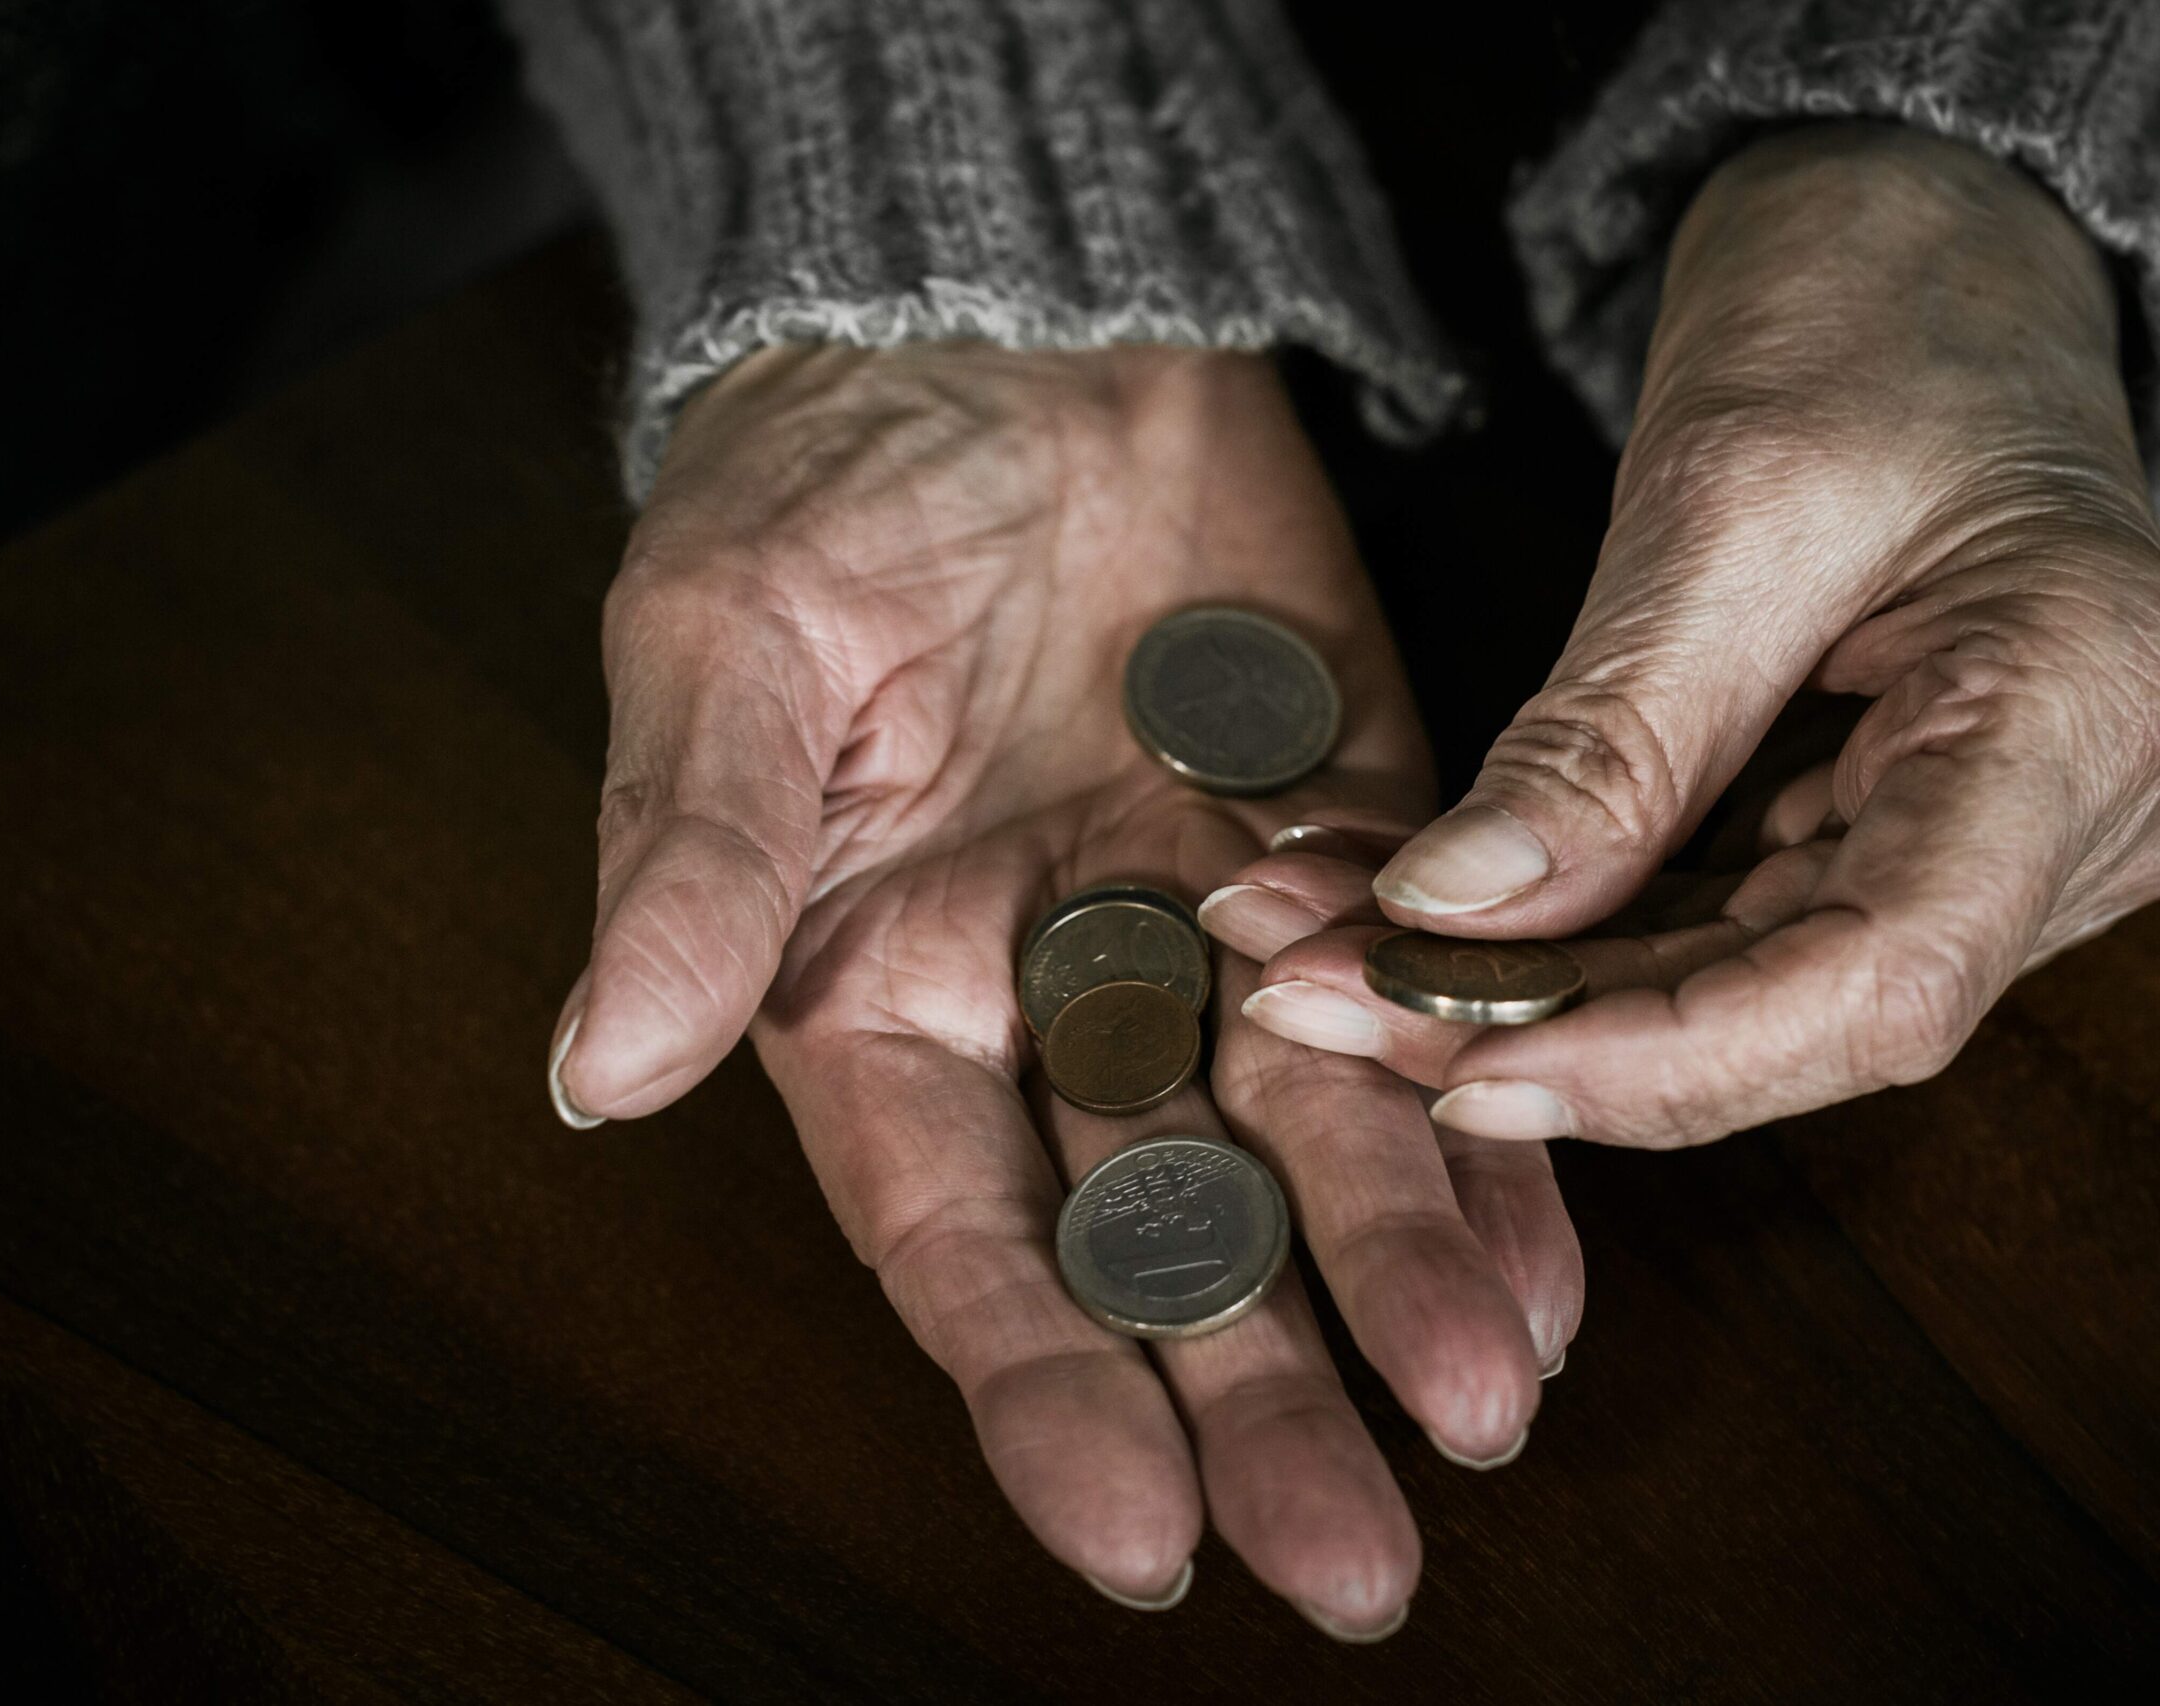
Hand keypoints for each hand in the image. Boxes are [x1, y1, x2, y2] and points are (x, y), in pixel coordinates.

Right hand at [545, 345, 1580, 1632]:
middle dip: (1254, 1395)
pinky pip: (1429, 1006)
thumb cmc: (824, 479)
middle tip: (1353, 1561)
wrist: (1018, 321)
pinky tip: (1552, 1236)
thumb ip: (696, 862)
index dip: (1041, 1383)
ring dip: (1401, 1277)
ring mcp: (1218, 931)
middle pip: (1161, 1237)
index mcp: (880, 998)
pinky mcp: (1359, 846)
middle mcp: (1059, 1004)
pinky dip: (1488, 1113)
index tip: (1129, 1530)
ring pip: (1315, 1143)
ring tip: (1490, 1404)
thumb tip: (606, 1065)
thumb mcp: (729, 651)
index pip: (962, 1234)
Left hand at [1220, 124, 2159, 1146]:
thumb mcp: (1727, 498)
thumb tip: (1451, 912)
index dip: (1671, 1059)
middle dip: (1543, 1026)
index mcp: (2089, 714)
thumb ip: (1607, 733)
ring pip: (1740, 991)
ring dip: (1523, 990)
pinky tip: (1403, 918)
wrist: (1927, 247)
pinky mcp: (1903, 839)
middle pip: (1798, 1013)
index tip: (1469, 1069)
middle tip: (1317, 995)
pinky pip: (1724, 928)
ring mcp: (2000, 846)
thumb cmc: (1872, 313)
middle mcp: (2078, 821)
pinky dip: (1561, 935)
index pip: (1889, 979)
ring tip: (1317, 953)